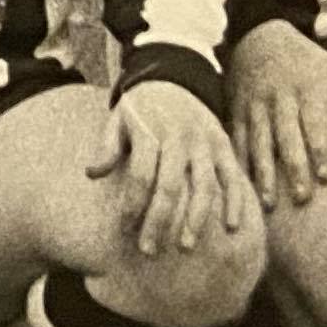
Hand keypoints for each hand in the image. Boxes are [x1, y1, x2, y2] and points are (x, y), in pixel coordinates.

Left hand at [91, 81, 251, 258]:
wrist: (174, 76)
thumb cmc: (141, 108)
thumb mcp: (118, 119)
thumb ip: (107, 147)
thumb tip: (91, 174)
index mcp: (151, 131)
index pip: (141, 174)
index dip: (132, 203)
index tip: (123, 228)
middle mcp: (179, 138)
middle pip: (170, 185)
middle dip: (159, 220)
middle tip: (149, 250)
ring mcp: (205, 142)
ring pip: (203, 185)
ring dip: (196, 218)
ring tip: (185, 246)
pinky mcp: (224, 145)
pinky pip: (233, 176)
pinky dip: (235, 201)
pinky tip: (230, 227)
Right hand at [229, 22, 326, 211]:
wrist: (258, 36)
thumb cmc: (308, 63)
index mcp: (308, 88)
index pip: (316, 121)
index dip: (321, 148)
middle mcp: (280, 98)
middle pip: (287, 135)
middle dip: (293, 166)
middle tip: (302, 197)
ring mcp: (255, 106)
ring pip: (258, 142)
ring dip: (263, 173)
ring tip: (270, 204)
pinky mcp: (236, 112)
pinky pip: (236, 140)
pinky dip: (239, 165)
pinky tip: (244, 189)